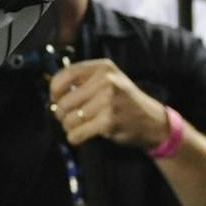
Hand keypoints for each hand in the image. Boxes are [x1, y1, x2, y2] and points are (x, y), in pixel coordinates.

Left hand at [49, 59, 171, 149]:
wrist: (152, 121)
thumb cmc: (125, 100)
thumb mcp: (110, 80)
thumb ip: (85, 80)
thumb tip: (53, 92)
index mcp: (103, 68)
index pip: (66, 74)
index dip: (54, 88)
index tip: (54, 98)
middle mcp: (106, 81)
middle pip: (65, 100)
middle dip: (60, 112)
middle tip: (65, 117)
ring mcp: (108, 102)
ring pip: (69, 118)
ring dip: (67, 126)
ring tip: (74, 127)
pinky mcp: (108, 122)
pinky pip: (77, 132)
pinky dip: (74, 137)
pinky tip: (77, 137)